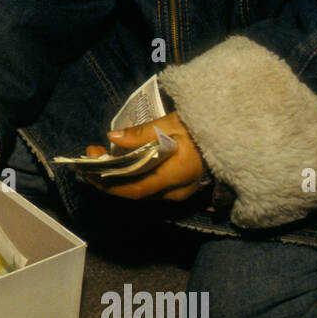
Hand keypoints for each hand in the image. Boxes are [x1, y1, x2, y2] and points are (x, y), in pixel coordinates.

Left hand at [84, 111, 209, 201]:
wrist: (225, 136)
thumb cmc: (198, 128)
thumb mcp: (171, 124)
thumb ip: (142, 133)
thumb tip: (113, 138)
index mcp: (178, 173)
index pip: (137, 188)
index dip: (110, 183)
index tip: (90, 169)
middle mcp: (177, 190)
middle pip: (135, 192)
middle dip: (107, 178)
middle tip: (90, 156)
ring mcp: (178, 193)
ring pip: (140, 190)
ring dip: (116, 177)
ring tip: (99, 156)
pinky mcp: (176, 190)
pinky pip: (148, 187)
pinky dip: (130, 177)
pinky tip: (118, 162)